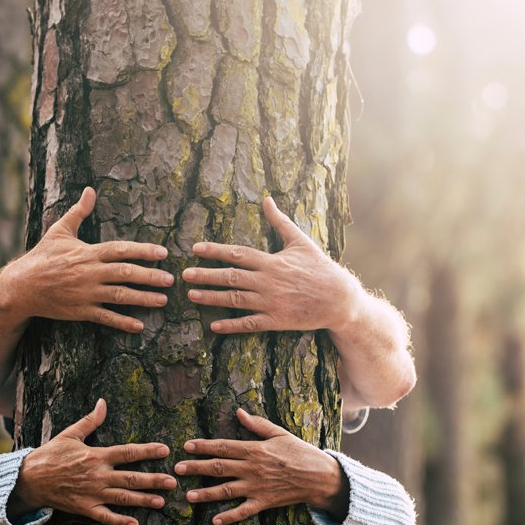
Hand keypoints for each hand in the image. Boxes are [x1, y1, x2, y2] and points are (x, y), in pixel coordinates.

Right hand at [1, 187, 174, 332]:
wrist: (21, 286)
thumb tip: (90, 190)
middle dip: (150, 276)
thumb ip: (79, 212)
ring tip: (163, 300)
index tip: (162, 253)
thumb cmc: (42, 256)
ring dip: (143, 299)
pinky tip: (139, 326)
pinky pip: (105, 318)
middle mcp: (89, 273)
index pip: (120, 250)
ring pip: (120, 296)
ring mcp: (86, 293)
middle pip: (125, 273)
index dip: (143, 251)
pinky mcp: (80, 311)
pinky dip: (122, 322)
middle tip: (170, 279)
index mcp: (87, 253)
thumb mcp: (60, 230)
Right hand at [11, 399, 177, 524]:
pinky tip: (135, 524)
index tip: (165, 450)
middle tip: (173, 482)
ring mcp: (92, 493)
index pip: (128, 452)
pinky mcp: (85, 508)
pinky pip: (105, 517)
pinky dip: (120, 521)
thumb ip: (90, 421)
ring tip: (162, 502)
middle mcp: (98, 475)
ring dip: (144, 500)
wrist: (30, 478)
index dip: (147, 451)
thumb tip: (103, 402)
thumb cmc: (51, 455)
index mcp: (96, 456)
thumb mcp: (70, 434)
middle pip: (131, 478)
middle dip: (154, 480)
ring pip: (123, 498)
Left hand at [174, 408, 347, 524]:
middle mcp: (252, 469)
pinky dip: (229, 517)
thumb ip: (257, 425)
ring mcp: (257, 487)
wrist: (320, 477)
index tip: (186, 446)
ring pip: (226, 491)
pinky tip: (214, 521)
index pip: (223, 446)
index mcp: (255, 450)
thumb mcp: (280, 433)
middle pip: (218, 468)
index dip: (203, 446)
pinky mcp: (264, 503)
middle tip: (177, 470)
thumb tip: (239, 412)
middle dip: (196, 468)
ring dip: (206, 494)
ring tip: (188, 496)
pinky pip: (243, 511)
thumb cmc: (300, 452)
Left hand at [182, 196, 363, 334]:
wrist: (340, 299)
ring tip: (191, 295)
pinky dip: (231, 325)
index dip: (215, 250)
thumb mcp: (300, 241)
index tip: (196, 248)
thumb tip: (267, 198)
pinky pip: (249, 324)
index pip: (237, 253)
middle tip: (184, 274)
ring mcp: (271, 303)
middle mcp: (268, 282)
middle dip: (205, 275)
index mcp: (272, 261)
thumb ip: (280, 221)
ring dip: (211, 298)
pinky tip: (214, 325)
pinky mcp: (276, 321)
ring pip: (235, 300)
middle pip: (230, 277)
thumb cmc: (320, 267)